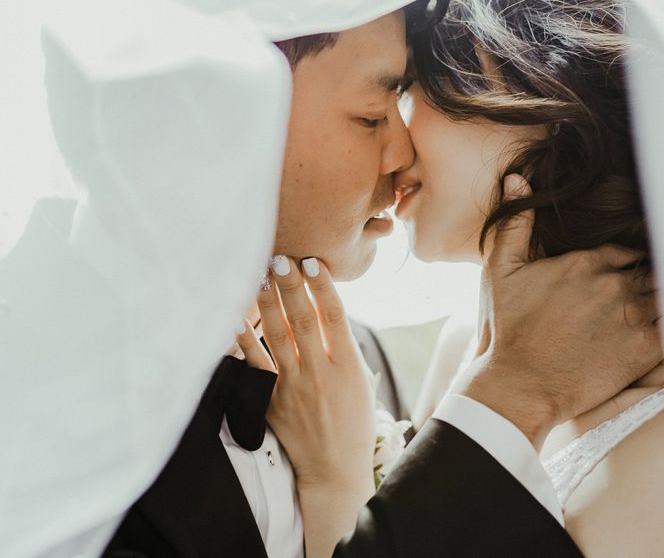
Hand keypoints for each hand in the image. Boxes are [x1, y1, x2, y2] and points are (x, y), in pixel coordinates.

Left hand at [237, 255, 375, 557]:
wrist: (333, 472)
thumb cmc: (353, 423)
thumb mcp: (361, 382)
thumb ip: (344, 347)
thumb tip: (324, 309)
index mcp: (348, 368)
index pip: (335, 318)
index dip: (323, 288)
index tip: (313, 263)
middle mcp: (320, 374)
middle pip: (304, 321)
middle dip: (292, 287)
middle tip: (283, 258)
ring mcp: (293, 388)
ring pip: (277, 337)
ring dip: (268, 304)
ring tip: (261, 276)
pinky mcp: (271, 401)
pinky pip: (254, 365)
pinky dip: (243, 340)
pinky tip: (235, 318)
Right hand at [454, 174, 661, 450]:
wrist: (522, 383)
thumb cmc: (509, 328)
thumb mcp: (501, 269)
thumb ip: (516, 224)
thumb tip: (518, 179)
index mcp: (585, 263)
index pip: (626, 251)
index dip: (629, 260)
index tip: (629, 271)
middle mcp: (614, 284)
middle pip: (651, 270)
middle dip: (651, 277)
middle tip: (649, 291)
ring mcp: (632, 316)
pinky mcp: (644, 348)